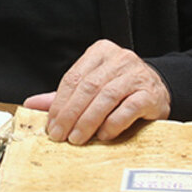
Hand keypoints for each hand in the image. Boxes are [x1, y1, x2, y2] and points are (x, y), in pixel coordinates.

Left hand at [23, 39, 169, 143]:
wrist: (159, 90)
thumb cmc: (121, 89)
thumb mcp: (92, 87)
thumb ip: (65, 95)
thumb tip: (32, 104)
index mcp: (100, 52)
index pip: (73, 77)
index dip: (59, 103)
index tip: (51, 125)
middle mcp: (120, 59)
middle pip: (88, 87)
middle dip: (70, 114)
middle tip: (60, 135)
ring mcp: (137, 75)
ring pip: (106, 97)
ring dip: (88, 121)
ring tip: (77, 138)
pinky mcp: (151, 94)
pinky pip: (128, 108)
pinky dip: (112, 123)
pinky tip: (103, 135)